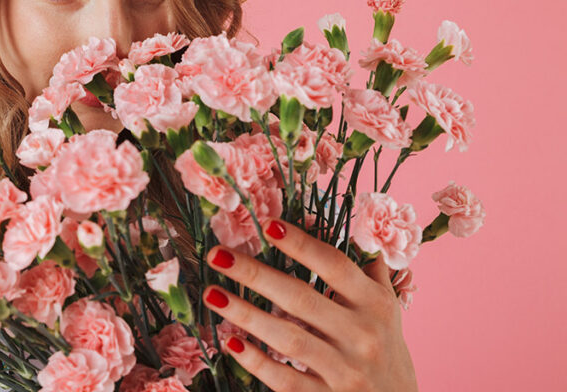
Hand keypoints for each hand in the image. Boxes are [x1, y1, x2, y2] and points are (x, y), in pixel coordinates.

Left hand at [202, 218, 417, 391]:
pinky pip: (286, 380)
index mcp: (375, 304)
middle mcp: (362, 335)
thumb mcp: (387, 310)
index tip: (268, 224)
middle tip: (217, 255)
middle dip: (255, 275)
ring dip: (246, 315)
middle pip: (300, 298)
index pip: (334, 266)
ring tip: (212, 294)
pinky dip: (257, 362)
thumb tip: (355, 227)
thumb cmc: (386, 349)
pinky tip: (231, 342)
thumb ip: (369, 272)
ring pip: (288, 339)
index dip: (301, 244)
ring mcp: (346, 370)